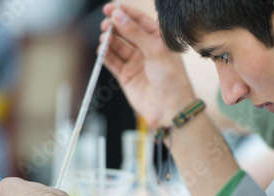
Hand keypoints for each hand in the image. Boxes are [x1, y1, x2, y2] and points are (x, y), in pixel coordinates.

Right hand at [101, 4, 195, 127]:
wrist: (170, 107)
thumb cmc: (172, 80)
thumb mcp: (156, 50)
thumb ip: (135, 33)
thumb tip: (119, 16)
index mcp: (159, 40)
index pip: (139, 21)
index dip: (125, 13)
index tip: (111, 8)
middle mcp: (147, 50)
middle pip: (125, 32)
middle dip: (114, 27)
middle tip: (106, 24)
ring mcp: (136, 63)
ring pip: (117, 46)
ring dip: (109, 40)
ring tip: (105, 39)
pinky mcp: (126, 76)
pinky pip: (112, 61)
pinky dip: (105, 55)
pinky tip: (102, 50)